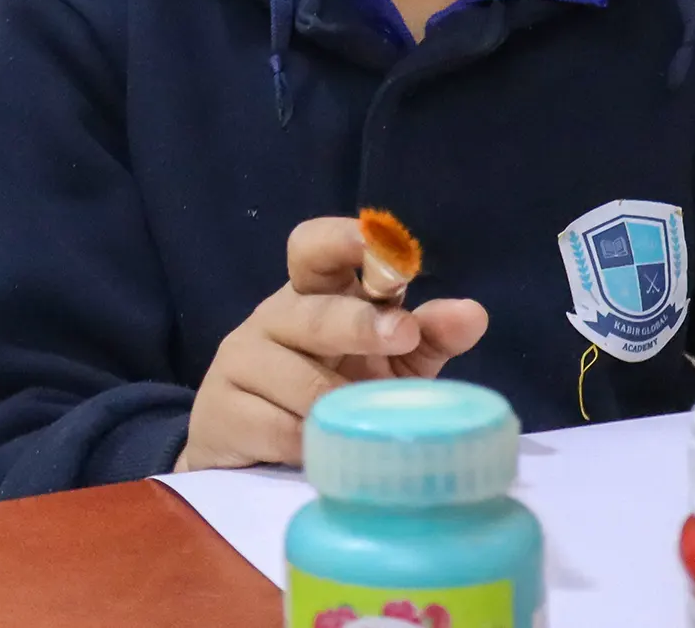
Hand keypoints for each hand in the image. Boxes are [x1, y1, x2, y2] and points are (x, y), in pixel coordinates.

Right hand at [175, 216, 488, 471]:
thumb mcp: (386, 362)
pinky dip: (307, 444)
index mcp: (314, 293)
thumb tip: (474, 313)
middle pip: (313, 311)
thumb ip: (427, 334)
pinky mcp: (220, 408)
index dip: (342, 240)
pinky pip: (275, 427)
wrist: (248, 454)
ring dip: (338, 407)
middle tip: (401, 334)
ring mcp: (241, 358)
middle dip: (358, 322)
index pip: (314, 247)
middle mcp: (275, 316)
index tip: (378, 245)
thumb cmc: (330, 392)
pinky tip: (318, 452)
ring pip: (298, 378)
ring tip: (359, 428)